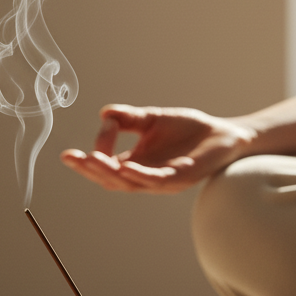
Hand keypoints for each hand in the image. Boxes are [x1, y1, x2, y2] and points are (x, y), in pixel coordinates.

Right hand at [61, 104, 255, 192]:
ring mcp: (163, 180)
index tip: (70, 152)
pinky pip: (156, 180)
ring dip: (110, 173)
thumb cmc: (189, 129)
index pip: (106, 168)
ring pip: (130, 182)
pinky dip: (139, 174)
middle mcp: (146, 176)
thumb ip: (128, 118)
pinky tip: (125, 166)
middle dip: (90, 170)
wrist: (225, 134)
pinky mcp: (181, 178)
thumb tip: (104, 113)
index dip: (87, 162)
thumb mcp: (152, 119)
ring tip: (92, 160)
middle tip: (72, 159)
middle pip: (112, 180)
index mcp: (137, 164)